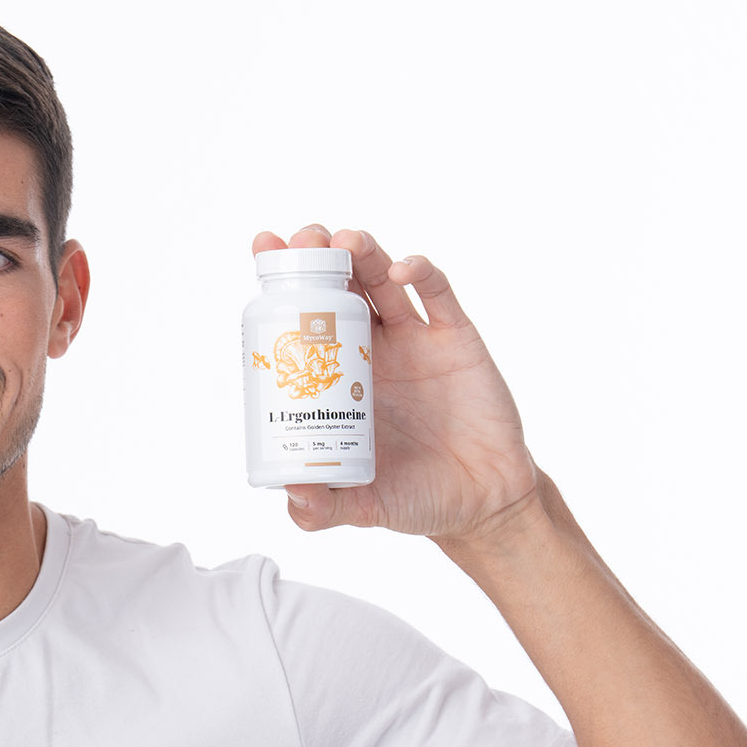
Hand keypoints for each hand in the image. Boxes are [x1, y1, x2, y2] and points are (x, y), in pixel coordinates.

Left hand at [254, 225, 540, 547]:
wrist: (482, 503)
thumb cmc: (416, 498)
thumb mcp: (362, 507)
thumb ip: (323, 508)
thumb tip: (291, 495)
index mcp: (337, 379)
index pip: (302, 319)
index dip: (283, 282)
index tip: (263, 249)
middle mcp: (370, 350)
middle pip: (339, 285)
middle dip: (318, 255)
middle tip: (301, 239)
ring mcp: (414, 340)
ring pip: (382, 279)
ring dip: (363, 251)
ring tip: (344, 240)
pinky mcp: (455, 338)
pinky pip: (436, 294)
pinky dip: (420, 272)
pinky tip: (402, 269)